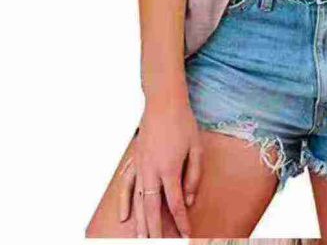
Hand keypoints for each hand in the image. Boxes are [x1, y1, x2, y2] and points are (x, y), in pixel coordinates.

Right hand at [118, 99, 201, 237]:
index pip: (175, 203)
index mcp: (169, 168)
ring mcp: (140, 167)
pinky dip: (125, 203)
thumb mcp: (196, 148)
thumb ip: (193, 176)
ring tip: (141, 240)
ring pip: (138, 201)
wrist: (163, 102)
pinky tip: (125, 217)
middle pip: (152, 209)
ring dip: (140, 222)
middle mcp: (152, 171)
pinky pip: (127, 186)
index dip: (181, 221)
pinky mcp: (135, 161)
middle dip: (155, 231)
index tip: (186, 234)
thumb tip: (189, 200)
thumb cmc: (183, 123)